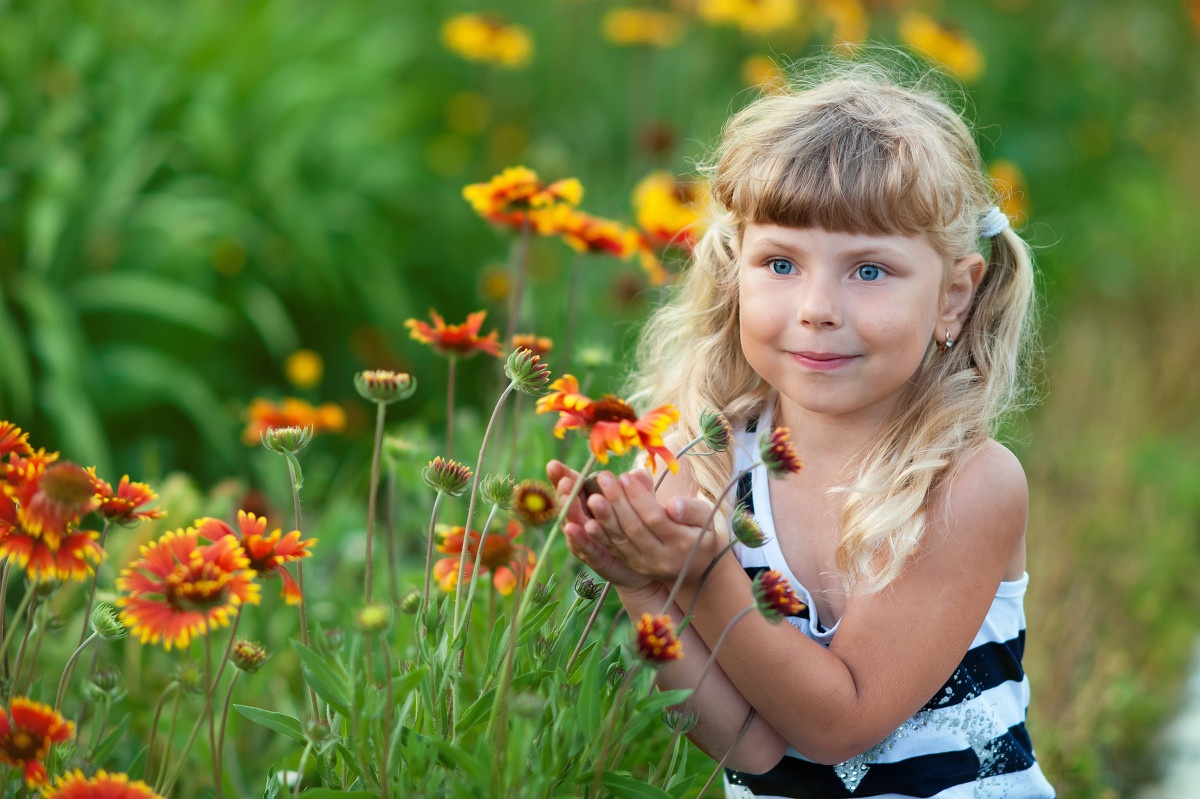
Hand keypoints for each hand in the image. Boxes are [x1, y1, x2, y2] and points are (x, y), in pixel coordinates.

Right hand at [547, 460, 652, 590]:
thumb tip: (640, 473)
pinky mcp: (595, 557)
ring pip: (575, 523)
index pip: (574, 485)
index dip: (562, 475)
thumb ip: (639, 488)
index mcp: (591, 500)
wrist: (650, 560)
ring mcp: (587, 539)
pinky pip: (585, 547)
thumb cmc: (640, 524)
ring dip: (570, 510)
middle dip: (565, 491)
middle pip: (570, 503)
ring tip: (566, 497)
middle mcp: (584, 519)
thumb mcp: (641, 502)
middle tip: (564, 480)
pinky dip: (579, 537)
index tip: (554, 465)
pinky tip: (571, 527)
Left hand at [583, 469, 720, 585]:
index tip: (625, 476)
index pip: (655, 519)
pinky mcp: (632, 567)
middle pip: (634, 529)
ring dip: (605, 519)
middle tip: (603, 478)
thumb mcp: (706, 518)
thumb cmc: (701, 532)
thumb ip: (692, 510)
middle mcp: (661, 558)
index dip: (639, 498)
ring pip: (621, 541)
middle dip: (617, 503)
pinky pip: (613, 550)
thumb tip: (673, 505)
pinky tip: (586, 523)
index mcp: (681, 543)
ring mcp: (645, 565)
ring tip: (593, 496)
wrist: (696, 568)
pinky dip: (599, 538)